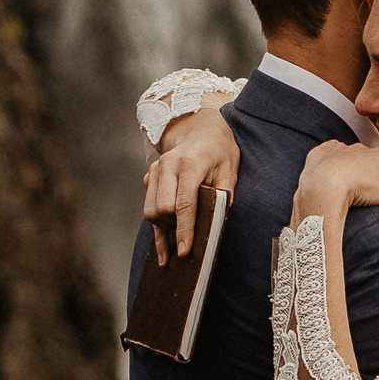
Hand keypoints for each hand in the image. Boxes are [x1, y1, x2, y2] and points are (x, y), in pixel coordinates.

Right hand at [144, 106, 240, 263]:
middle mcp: (168, 166)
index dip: (184, 230)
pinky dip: (156, 224)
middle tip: (188, 245)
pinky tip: (163, 244)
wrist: (200, 129)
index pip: (184, 204)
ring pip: (151, 210)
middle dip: (174, 229)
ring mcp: (156, 170)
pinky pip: (148, 206)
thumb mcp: (230, 168)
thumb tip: (216, 221)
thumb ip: (224, 193)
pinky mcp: (150, 177)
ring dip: (163, 228)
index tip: (184, 250)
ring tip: (176, 243)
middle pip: (163, 209)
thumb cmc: (218, 149)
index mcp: (190, 164)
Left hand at [294, 141, 378, 222]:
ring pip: (353, 167)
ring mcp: (341, 150)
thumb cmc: (358, 187)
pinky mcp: (321, 155)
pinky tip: (334, 185)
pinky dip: (334, 173)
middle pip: (376, 174)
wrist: (325, 183)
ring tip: (354, 199)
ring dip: (356, 180)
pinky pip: (330, 164)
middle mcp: (363, 149)